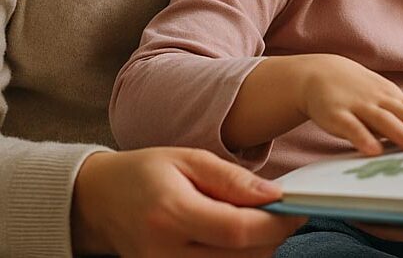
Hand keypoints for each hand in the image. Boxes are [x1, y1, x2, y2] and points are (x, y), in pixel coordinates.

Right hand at [71, 147, 306, 256]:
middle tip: (283, 211)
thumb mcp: (188, 159)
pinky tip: (238, 238)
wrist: (99, 201)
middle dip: (273, 235)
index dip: (275, 223)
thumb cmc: (145, 172)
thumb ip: (232, 179)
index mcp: (172, 213)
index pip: (238, 230)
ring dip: (258, 250)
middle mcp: (167, 253)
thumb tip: (274, 194)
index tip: (298, 207)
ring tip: (259, 221)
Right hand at [297, 54, 402, 154]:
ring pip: (382, 120)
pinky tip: (373, 151)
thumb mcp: (383, 98)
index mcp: (393, 98)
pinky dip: (362, 138)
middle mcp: (380, 100)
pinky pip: (351, 128)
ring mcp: (359, 106)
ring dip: (400, 132)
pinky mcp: (338, 115)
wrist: (319, 73)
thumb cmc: (359, 91)